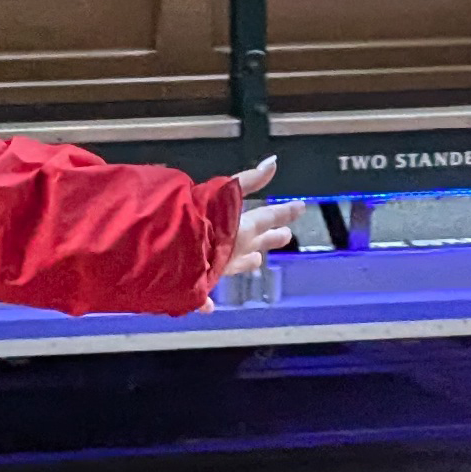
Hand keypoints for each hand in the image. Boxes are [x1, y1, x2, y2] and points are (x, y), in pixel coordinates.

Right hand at [204, 156, 303, 308]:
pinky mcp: (199, 282)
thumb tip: (273, 163)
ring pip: (239, 264)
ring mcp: (219, 267)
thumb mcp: (222, 193)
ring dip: (249, 261)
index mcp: (240, 228)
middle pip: (258, 242)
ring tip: (257, 260)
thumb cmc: (193, 221)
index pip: (268, 218)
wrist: (170, 253)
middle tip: (285, 235)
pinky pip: (206, 293)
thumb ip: (247, 180)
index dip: (284, 212)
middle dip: (272, 237)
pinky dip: (207, 299)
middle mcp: (234, 249)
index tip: (300, 208)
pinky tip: (208, 307)